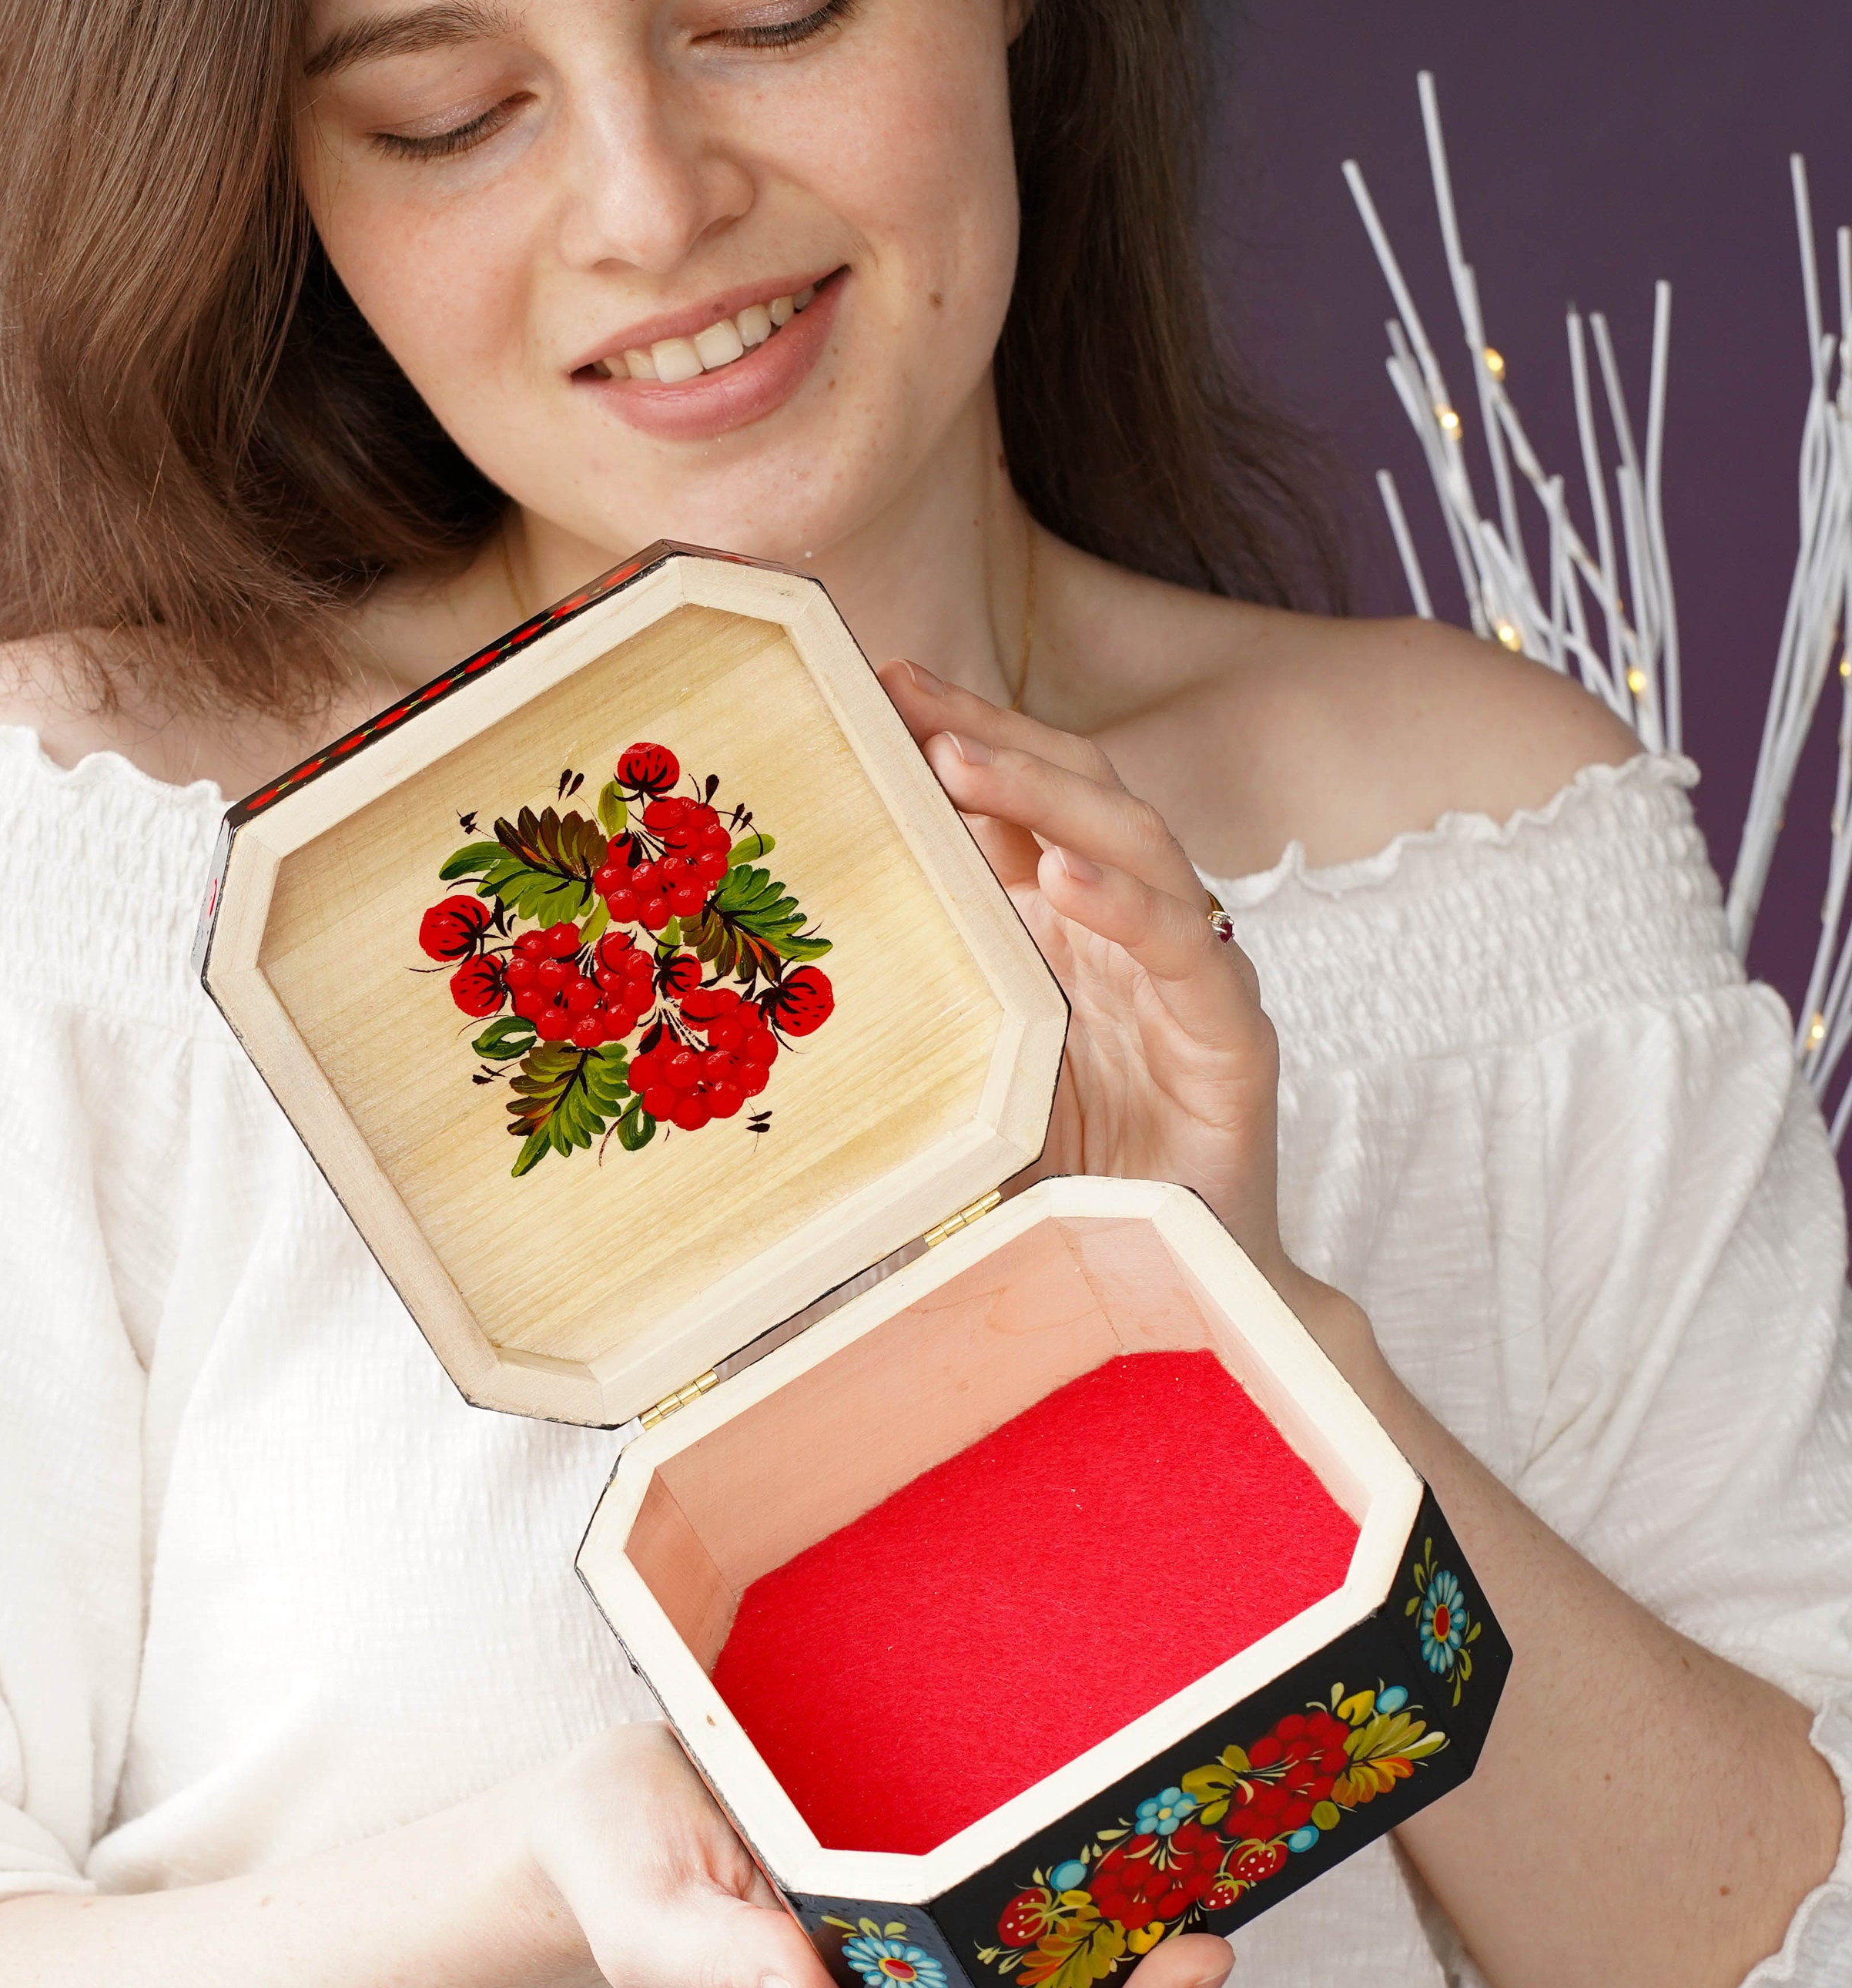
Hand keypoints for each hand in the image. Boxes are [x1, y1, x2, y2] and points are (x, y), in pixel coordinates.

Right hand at [528, 1725, 1232, 1987]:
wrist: (587, 1797)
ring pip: (1056, 1895)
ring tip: (1217, 1811)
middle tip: (1234, 1894)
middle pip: (1070, 1981)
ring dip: (1139, 1872)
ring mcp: (921, 1862)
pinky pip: (1008, 1810)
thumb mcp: (653, 1923)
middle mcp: (921, 1936)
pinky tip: (1121, 1746)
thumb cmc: (614, 1867)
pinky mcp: (908, 1788)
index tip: (1196, 1960)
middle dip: (1161, 1961)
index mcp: (876, 1986)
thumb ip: (728, 1966)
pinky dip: (1074, 1798)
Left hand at [881, 662, 1285, 1278]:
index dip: (953, 742)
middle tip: (906, 692)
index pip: (1011, 813)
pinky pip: (1185, 952)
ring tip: (959, 762)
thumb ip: (899, 1034)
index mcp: (1060, 940)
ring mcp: (1185, 983)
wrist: (1164, 1299)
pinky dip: (1126, 906)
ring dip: (1047, 795)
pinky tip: (1063, 879)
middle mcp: (1126, 941)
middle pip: (1075, 795)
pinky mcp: (1234, 1042)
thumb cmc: (1053, 1199)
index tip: (872, 688)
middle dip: (992, 736)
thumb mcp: (952, 1095)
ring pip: (1137, 844)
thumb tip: (753, 1020)